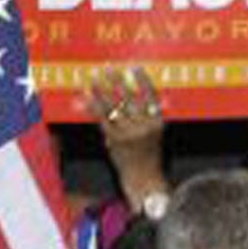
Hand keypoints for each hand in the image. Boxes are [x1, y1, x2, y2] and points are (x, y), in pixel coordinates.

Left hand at [85, 65, 169, 205]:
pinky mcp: (114, 140)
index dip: (143, 80)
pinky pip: (103, 118)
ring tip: (96, 77)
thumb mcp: (155, 134)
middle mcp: (143, 127)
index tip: (134, 67)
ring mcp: (128, 134)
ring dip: (103, 89)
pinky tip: (89, 95)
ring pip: (114, 106)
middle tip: (110, 67)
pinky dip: (95, 105)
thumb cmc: (149, 156)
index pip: (151, 97)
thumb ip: (148, 116)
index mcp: (157, 123)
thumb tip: (138, 94)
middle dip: (118, 81)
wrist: (144, 181)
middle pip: (130, 98)